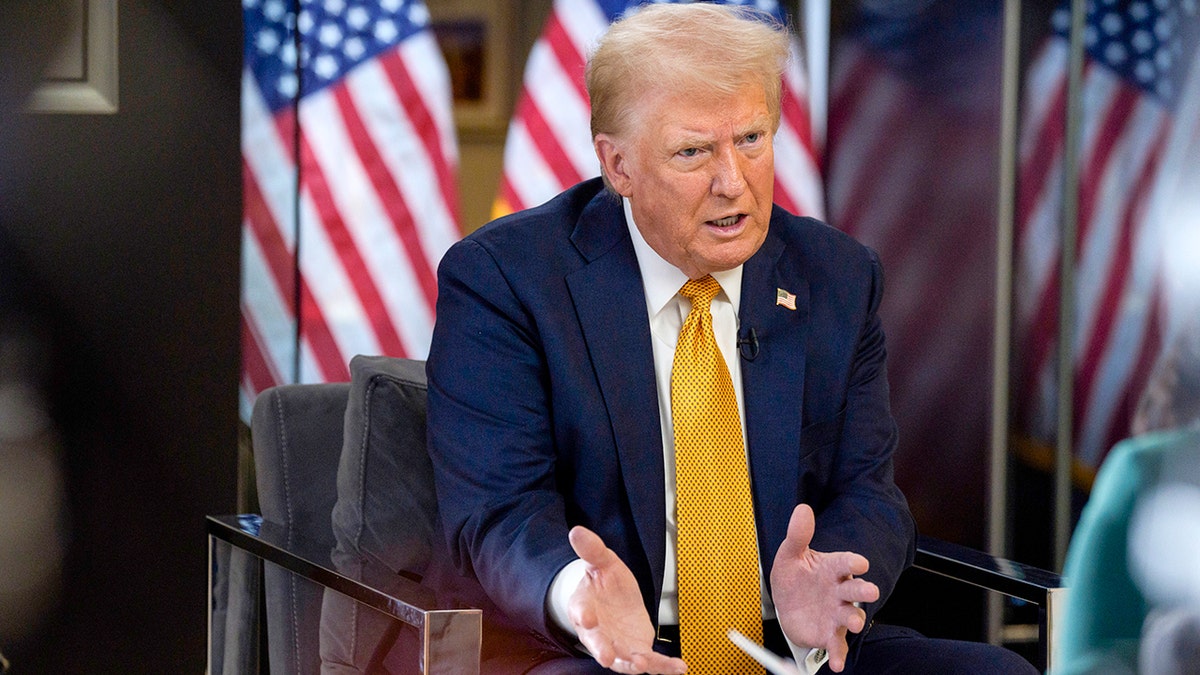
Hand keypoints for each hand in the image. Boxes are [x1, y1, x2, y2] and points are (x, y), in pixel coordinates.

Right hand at [567, 526, 687, 674]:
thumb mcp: (601, 562)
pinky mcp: (636, 650)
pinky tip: (679, 667)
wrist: (612, 598)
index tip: (587, 618)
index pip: (581, 611)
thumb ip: (592, 549)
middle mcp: (597, 632)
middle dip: (601, 651)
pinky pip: (650, 662)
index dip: (584, 615)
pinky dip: (664, 667)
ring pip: (623, 659)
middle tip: (606, 657)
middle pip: (597, 644)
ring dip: (634, 664)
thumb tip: (577, 531)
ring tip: (645, 664)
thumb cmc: (603, 583)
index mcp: (584, 607)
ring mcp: (617, 645)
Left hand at [770, 504, 879, 671]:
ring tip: (854, 623)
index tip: (859, 562)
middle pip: (855, 590)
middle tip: (871, 591)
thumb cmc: (794, 576)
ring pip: (851, 616)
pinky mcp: (830, 633)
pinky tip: (837, 664)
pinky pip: (837, 645)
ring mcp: (836, 613)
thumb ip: (798, 535)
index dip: (853, 562)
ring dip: (854, 620)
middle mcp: (839, 591)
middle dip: (863, 591)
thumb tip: (802, 510)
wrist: (786, 603)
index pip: (845, 562)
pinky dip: (839, 655)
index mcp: (832, 568)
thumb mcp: (790, 555)